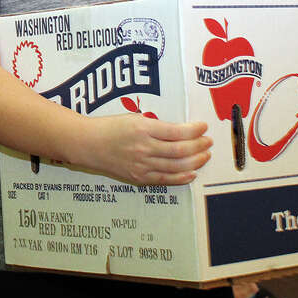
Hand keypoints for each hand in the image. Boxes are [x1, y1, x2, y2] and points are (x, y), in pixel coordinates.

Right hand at [84, 115, 211, 185]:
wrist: (88, 144)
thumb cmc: (110, 127)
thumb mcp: (133, 117)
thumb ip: (156, 125)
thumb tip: (181, 131)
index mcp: (143, 129)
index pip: (176, 131)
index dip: (194, 130)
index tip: (203, 126)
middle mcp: (144, 148)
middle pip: (180, 150)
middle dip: (199, 146)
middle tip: (208, 141)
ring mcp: (142, 165)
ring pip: (176, 166)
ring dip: (195, 161)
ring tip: (205, 155)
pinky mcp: (139, 178)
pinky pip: (165, 180)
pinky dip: (181, 177)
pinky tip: (192, 173)